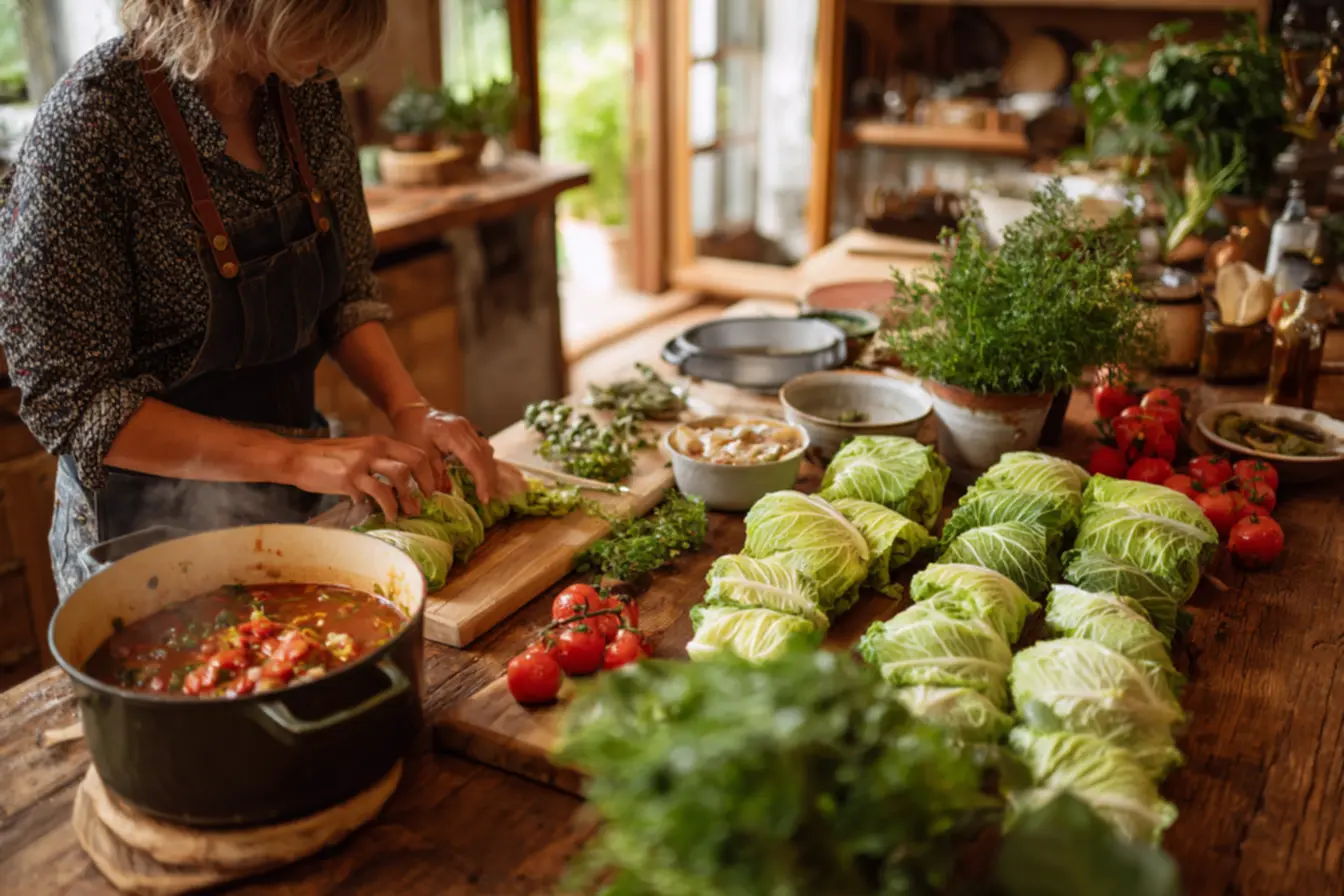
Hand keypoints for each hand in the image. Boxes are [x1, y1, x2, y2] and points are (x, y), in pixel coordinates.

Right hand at [281, 436, 435, 520]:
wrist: (297, 458)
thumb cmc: (328, 459)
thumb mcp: (358, 453)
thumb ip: (378, 464)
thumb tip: (399, 487)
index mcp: (379, 442)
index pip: (415, 453)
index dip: (428, 472)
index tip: (431, 490)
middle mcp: (374, 448)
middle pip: (413, 462)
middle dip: (425, 485)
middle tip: (424, 503)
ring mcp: (362, 462)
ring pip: (398, 476)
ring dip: (406, 498)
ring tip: (406, 513)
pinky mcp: (349, 478)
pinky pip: (376, 493)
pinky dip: (385, 507)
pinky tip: (385, 516)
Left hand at [392, 407, 499, 501]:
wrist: (412, 411)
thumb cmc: (412, 431)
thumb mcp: (419, 454)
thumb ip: (433, 473)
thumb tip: (446, 493)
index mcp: (452, 432)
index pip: (473, 457)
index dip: (481, 479)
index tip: (483, 497)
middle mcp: (465, 428)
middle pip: (484, 455)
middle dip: (488, 479)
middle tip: (486, 498)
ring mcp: (470, 427)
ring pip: (487, 452)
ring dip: (488, 472)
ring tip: (486, 490)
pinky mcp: (471, 430)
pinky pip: (483, 448)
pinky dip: (484, 463)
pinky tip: (481, 476)